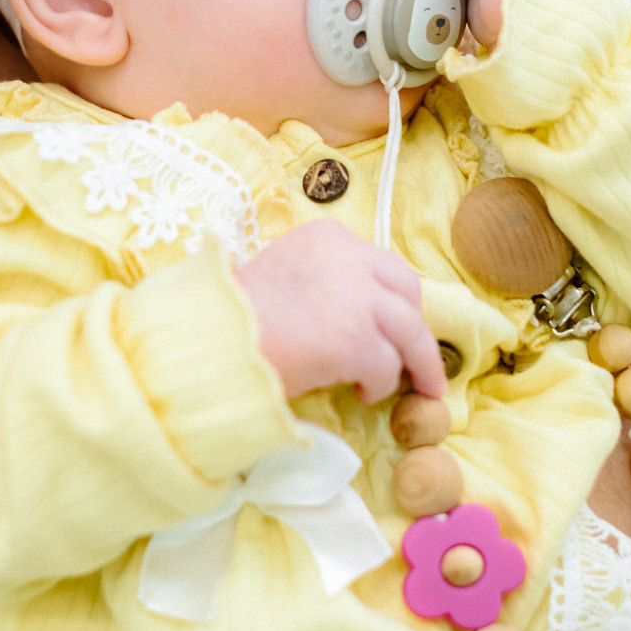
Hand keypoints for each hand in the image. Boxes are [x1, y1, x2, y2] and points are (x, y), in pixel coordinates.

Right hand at [236, 220, 446, 403]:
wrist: (210, 340)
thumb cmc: (234, 314)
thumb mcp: (285, 275)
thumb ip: (323, 282)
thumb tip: (353, 315)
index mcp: (328, 237)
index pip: (381, 263)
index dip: (391, 296)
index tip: (392, 318)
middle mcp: (349, 258)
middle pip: (407, 290)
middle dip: (415, 323)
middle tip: (414, 354)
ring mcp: (357, 298)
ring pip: (412, 330)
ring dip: (419, 362)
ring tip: (419, 386)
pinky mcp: (356, 340)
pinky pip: (387, 367)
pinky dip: (381, 384)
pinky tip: (363, 394)